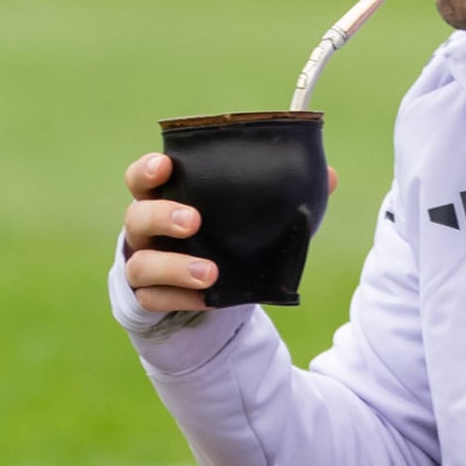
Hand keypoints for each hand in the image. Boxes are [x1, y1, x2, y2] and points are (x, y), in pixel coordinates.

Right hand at [120, 151, 338, 314]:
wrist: (209, 289)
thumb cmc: (224, 237)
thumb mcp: (250, 217)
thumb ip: (282, 196)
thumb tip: (329, 176)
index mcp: (165, 197)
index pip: (143, 177)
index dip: (148, 169)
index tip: (166, 166)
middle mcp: (146, 229)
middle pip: (136, 216)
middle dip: (162, 216)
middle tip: (194, 221)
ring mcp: (143, 264)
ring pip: (141, 265)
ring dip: (174, 267)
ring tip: (209, 273)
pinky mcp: (148, 298)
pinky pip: (154, 300)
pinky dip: (179, 300)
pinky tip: (207, 299)